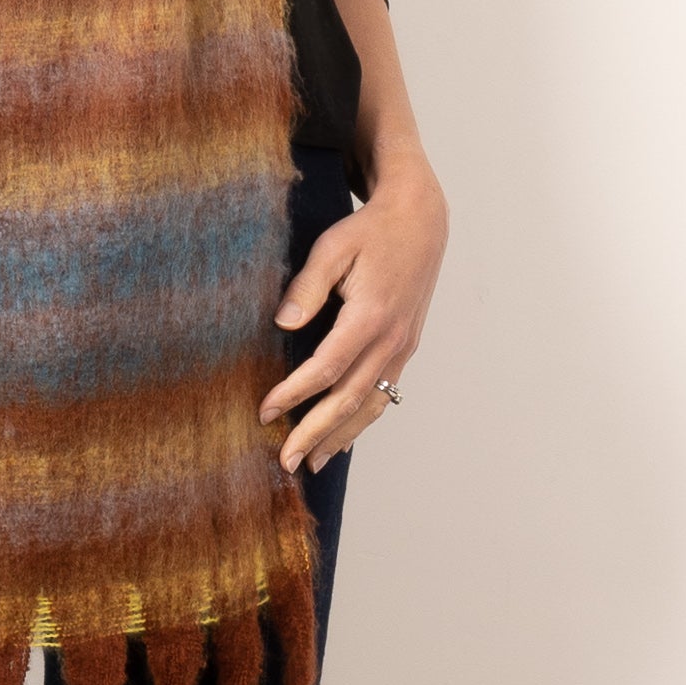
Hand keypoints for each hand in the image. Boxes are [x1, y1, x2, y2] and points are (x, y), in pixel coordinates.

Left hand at [257, 155, 448, 474]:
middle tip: (284, 462)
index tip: (264, 412)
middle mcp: (392, 339)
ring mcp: (403, 347)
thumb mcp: (334, 246)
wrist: (420, 220)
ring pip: (371, 405)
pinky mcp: (406, 347)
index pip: (327, 368)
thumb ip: (307, 285)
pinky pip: (385, 394)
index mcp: (371, 316)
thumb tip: (284, 324)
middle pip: (349, 399)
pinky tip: (344, 440)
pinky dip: (364, 421)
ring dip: (341, 437)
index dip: (294, 394)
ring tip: (312, 464)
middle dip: (315, 433)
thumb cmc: (370, 230)